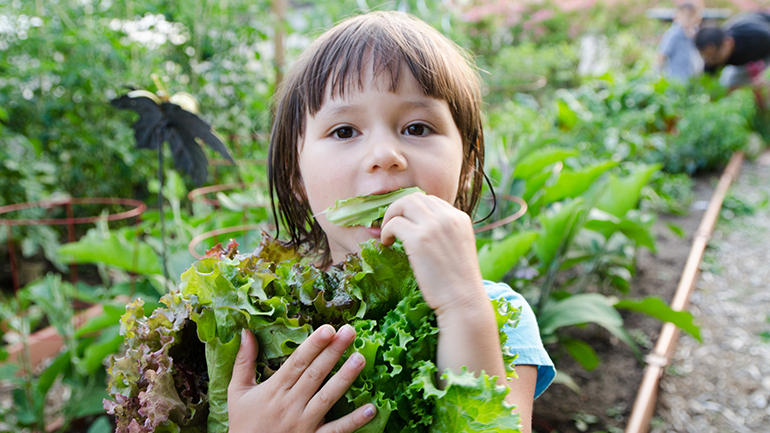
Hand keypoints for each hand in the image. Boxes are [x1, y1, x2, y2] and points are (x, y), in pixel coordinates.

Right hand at [228, 324, 375, 432]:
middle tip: (351, 332)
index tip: (328, 328)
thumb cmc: (243, 423)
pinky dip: (354, 421)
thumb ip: (244, 362)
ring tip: (360, 359)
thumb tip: (246, 332)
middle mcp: (290, 404)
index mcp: (274, 390)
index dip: (314, 344)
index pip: (297, 362)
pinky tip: (371, 408)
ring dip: (345, 378)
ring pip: (327, 397)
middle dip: (333, 351)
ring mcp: (304, 424)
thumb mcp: (238, 391)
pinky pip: (336, 430)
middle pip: (315, 373)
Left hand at [380, 193, 487, 315]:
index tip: (405, 223)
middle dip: (399, 209)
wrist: (463, 301)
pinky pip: (394, 223)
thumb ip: (445, 233)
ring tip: (388, 234)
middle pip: (415, 198)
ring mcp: (433, 226)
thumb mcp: (458, 248)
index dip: (413, 210)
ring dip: (390, 217)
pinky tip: (387, 244)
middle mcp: (448, 217)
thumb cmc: (459, 283)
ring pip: (403, 205)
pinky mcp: (419, 239)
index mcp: (460, 218)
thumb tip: (421, 229)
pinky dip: (386, 231)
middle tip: (391, 226)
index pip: (431, 200)